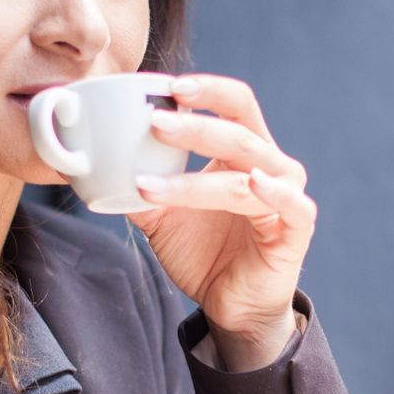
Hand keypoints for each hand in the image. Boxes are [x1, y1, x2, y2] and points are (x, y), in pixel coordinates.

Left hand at [129, 75, 315, 369]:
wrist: (232, 306)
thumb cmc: (204, 252)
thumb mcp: (162, 216)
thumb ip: (139, 186)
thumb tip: (97, 164)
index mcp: (244, 151)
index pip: (234, 103)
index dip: (207, 89)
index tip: (167, 87)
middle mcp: (271, 165)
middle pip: (238, 131)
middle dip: (194, 125)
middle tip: (155, 123)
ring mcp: (286, 195)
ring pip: (248, 170)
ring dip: (197, 177)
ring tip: (153, 183)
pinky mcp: (296, 230)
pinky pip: (292, 205)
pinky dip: (273, 192)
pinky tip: (252, 183)